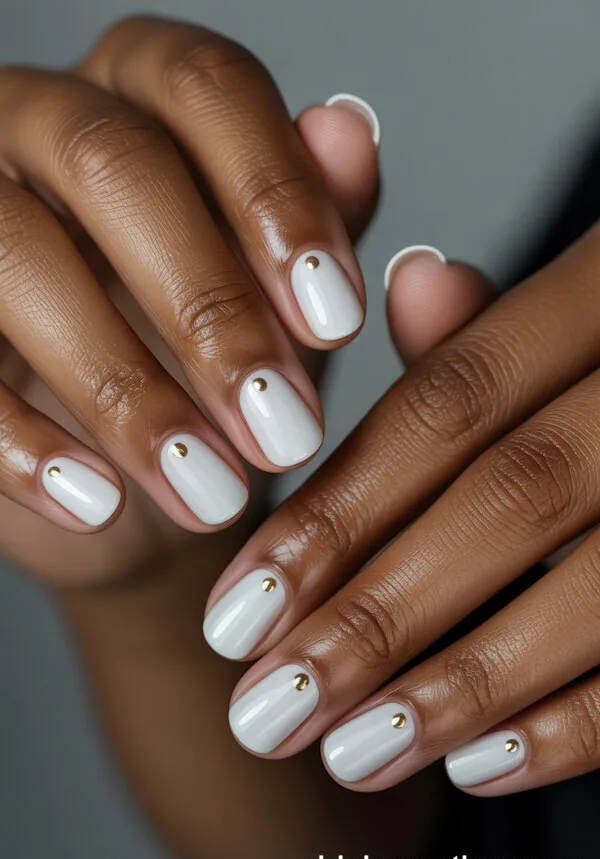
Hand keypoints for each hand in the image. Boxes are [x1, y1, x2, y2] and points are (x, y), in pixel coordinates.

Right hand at [0, 15, 378, 588]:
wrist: (138, 454)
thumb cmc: (214, 348)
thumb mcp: (283, 289)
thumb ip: (320, 211)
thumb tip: (349, 131)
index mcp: (142, 88)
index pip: (208, 89)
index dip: (276, 199)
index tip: (338, 323)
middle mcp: (43, 122)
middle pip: (112, 163)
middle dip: (209, 307)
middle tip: (284, 430)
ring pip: (16, 252)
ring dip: (122, 389)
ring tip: (210, 492)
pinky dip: (18, 441)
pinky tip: (98, 504)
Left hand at [208, 232, 599, 797]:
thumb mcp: (565, 320)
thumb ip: (489, 327)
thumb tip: (413, 278)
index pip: (450, 403)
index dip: (335, 515)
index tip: (235, 615)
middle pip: (509, 501)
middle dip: (376, 618)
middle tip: (268, 712)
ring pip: (592, 584)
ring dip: (459, 687)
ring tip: (352, 752)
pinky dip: (575, 724)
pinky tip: (477, 767)